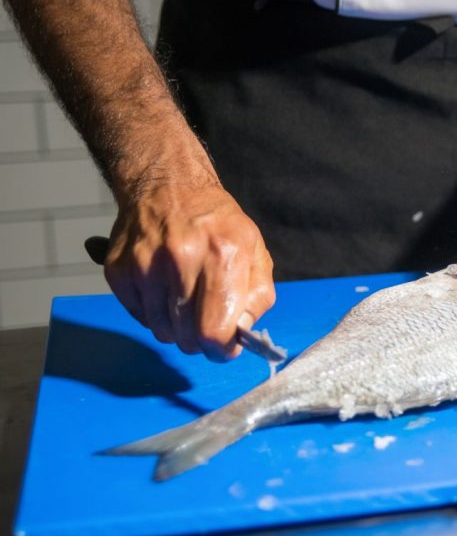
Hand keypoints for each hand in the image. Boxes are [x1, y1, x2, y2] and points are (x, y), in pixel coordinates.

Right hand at [102, 180, 275, 361]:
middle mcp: (181, 259)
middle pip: (187, 338)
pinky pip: (140, 317)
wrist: (169, 186)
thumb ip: (258, 297)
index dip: (221, 348)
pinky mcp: (118, 271)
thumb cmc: (217, 224)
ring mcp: (145, 266)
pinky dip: (154, 313)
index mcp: (223, 256)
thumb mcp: (255, 252)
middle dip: (201, 340)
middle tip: (206, 321)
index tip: (224, 346)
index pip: (214, 331)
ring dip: (177, 327)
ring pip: (162, 332)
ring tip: (186, 298)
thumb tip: (241, 335)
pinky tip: (165, 288)